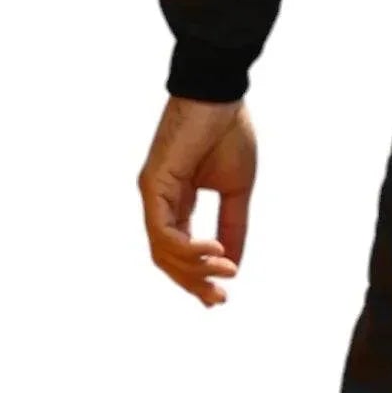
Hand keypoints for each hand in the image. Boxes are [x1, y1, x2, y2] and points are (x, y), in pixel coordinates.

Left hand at [138, 96, 256, 306]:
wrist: (220, 92)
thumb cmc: (229, 131)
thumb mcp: (238, 187)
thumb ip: (234, 224)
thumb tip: (234, 264)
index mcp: (179, 201)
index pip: (181, 250)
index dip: (199, 276)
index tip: (220, 296)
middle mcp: (160, 202)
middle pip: (168, 259)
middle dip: (193, 283)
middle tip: (219, 299)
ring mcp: (153, 196)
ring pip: (164, 252)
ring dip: (195, 269)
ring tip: (224, 271)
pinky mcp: (152, 187)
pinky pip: (164, 233)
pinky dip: (189, 249)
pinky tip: (215, 250)